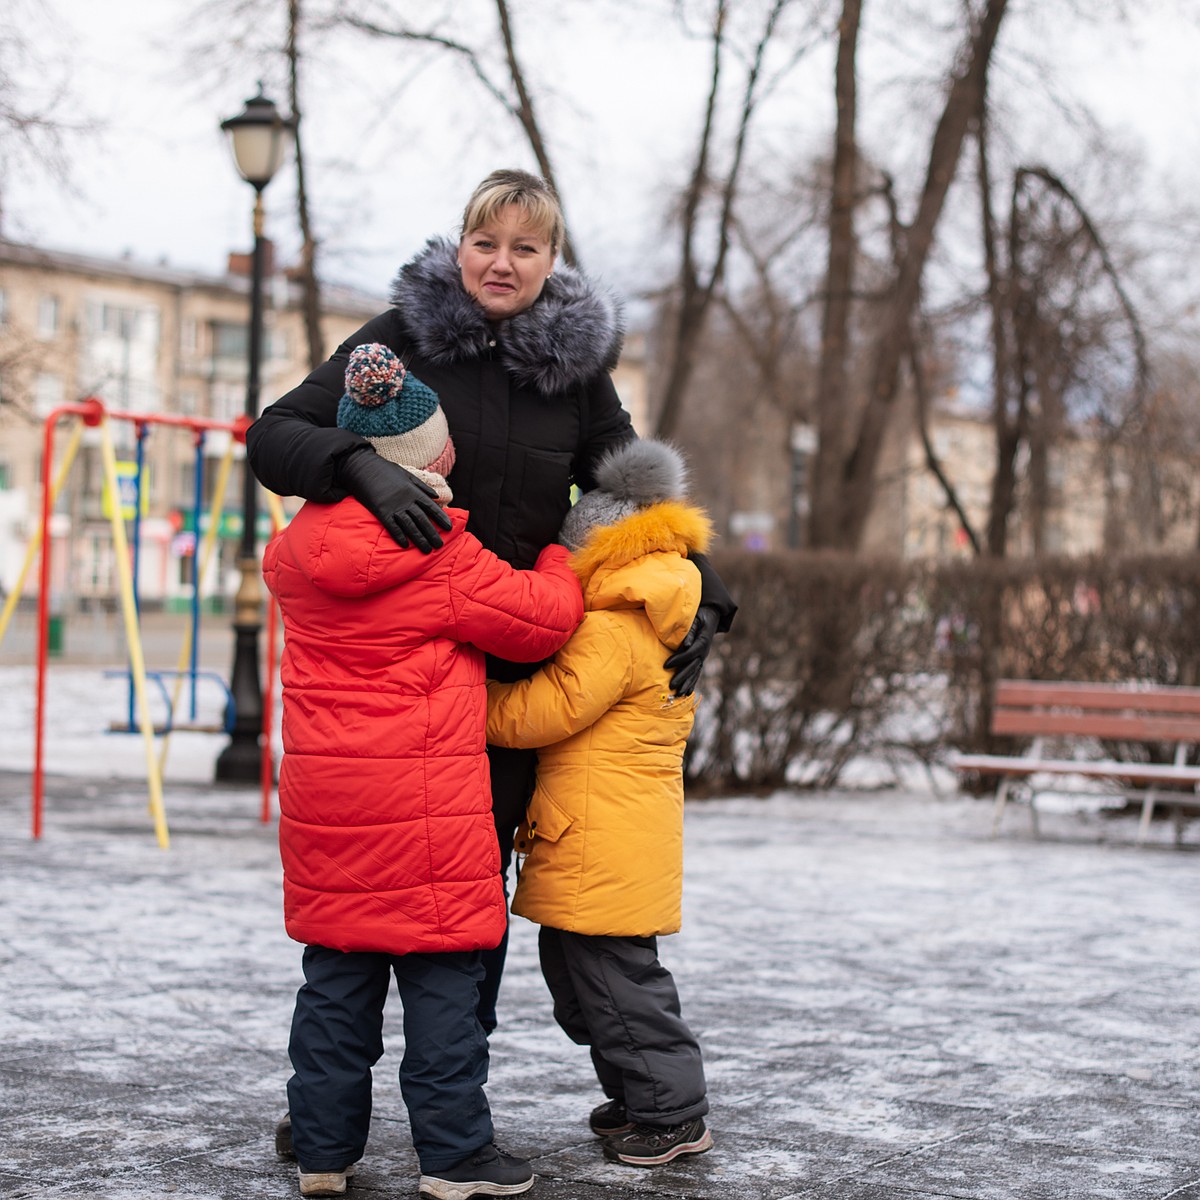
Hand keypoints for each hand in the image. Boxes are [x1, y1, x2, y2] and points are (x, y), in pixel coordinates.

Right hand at [337, 448, 452, 552]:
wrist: (363, 467)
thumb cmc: (385, 470)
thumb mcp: (406, 474)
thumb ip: (421, 486)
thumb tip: (436, 496)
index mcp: (413, 491)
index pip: (431, 507)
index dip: (441, 518)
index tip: (449, 528)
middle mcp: (406, 500)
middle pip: (422, 520)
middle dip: (432, 533)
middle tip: (439, 545)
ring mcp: (393, 507)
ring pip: (409, 526)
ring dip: (419, 539)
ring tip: (427, 550)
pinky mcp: (381, 511)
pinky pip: (392, 527)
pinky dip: (399, 536)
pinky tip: (405, 545)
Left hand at [663, 605, 719, 696]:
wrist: (711, 614)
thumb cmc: (700, 614)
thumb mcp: (695, 618)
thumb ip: (690, 631)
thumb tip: (686, 644)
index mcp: (703, 641)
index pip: (690, 653)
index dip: (678, 660)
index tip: (665, 665)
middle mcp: (704, 651)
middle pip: (693, 666)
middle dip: (682, 677)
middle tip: (671, 686)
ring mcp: (703, 656)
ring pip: (695, 672)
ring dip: (687, 684)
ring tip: (679, 695)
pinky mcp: (700, 658)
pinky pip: (696, 672)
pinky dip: (692, 682)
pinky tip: (687, 692)